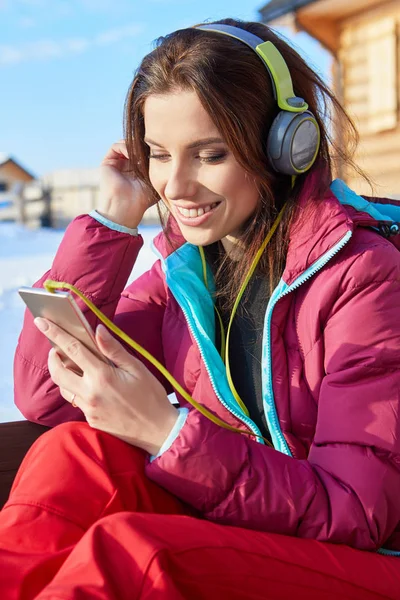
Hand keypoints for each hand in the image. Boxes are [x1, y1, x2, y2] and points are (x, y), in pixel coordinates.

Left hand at [35, 317, 178, 455]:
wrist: (158, 430)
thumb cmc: (151, 396)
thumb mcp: (136, 368)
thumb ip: (113, 349)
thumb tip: (97, 330)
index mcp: (102, 376)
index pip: (72, 349)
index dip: (55, 333)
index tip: (41, 322)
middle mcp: (90, 393)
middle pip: (58, 371)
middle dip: (52, 357)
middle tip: (56, 349)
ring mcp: (88, 409)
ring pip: (63, 388)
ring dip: (62, 374)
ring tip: (72, 366)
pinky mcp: (90, 420)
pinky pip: (76, 401)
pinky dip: (76, 389)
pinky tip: (89, 385)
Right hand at [98, 139, 152, 228]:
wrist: (126, 206)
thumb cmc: (143, 198)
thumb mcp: (154, 179)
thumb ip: (157, 165)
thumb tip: (160, 149)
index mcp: (138, 171)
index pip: (144, 152)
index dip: (151, 149)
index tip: (159, 149)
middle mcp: (126, 166)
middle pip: (135, 147)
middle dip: (143, 145)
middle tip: (151, 147)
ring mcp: (117, 164)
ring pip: (126, 145)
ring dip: (134, 146)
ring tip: (142, 153)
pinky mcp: (107, 163)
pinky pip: (116, 146)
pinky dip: (125, 146)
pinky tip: (133, 154)